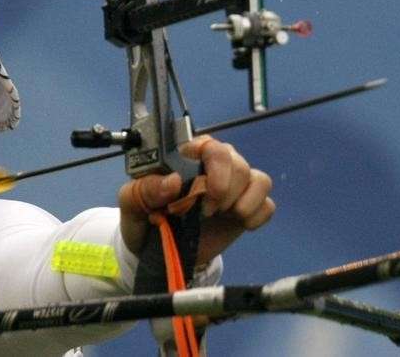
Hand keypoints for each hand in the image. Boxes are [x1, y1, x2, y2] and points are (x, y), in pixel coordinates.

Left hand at [118, 135, 273, 265]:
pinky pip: (267, 204)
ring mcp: (234, 187)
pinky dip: (256, 215)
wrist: (157, 253)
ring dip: (241, 202)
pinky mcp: (247, 208)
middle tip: (204, 211)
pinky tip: (238, 224)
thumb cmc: (144, 219)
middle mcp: (214, 166)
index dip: (213, 165)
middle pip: (238, 163)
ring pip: (258, 179)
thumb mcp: (132, 204)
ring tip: (219, 216)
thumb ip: (145, 189)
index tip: (201, 189)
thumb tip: (173, 182)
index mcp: (186, 157)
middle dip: (224, 190)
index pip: (210, 145)